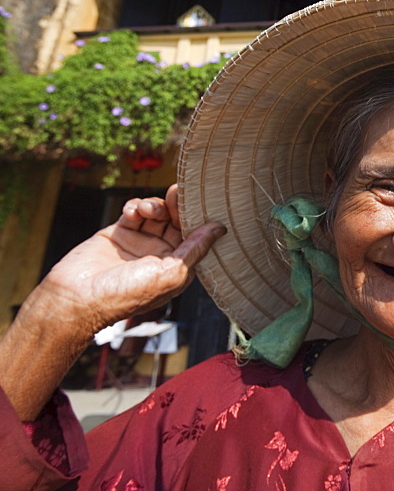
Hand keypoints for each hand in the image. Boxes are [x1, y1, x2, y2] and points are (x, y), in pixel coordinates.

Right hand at [26, 184, 224, 342]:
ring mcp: (140, 243)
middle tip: (177, 192)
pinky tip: (132, 213)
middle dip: (179, 206)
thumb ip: (195, 249)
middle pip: (178, 221)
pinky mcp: (119, 233)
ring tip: (147, 209)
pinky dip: (135, 207)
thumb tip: (219, 229)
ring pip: (157, 213)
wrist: (77, 297)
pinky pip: (134, 212)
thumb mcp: (170, 273)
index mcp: (178, 267)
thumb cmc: (125, 295)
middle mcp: (161, 255)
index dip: (198, 218)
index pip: (196, 236)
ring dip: (156, 205)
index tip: (199, 200)